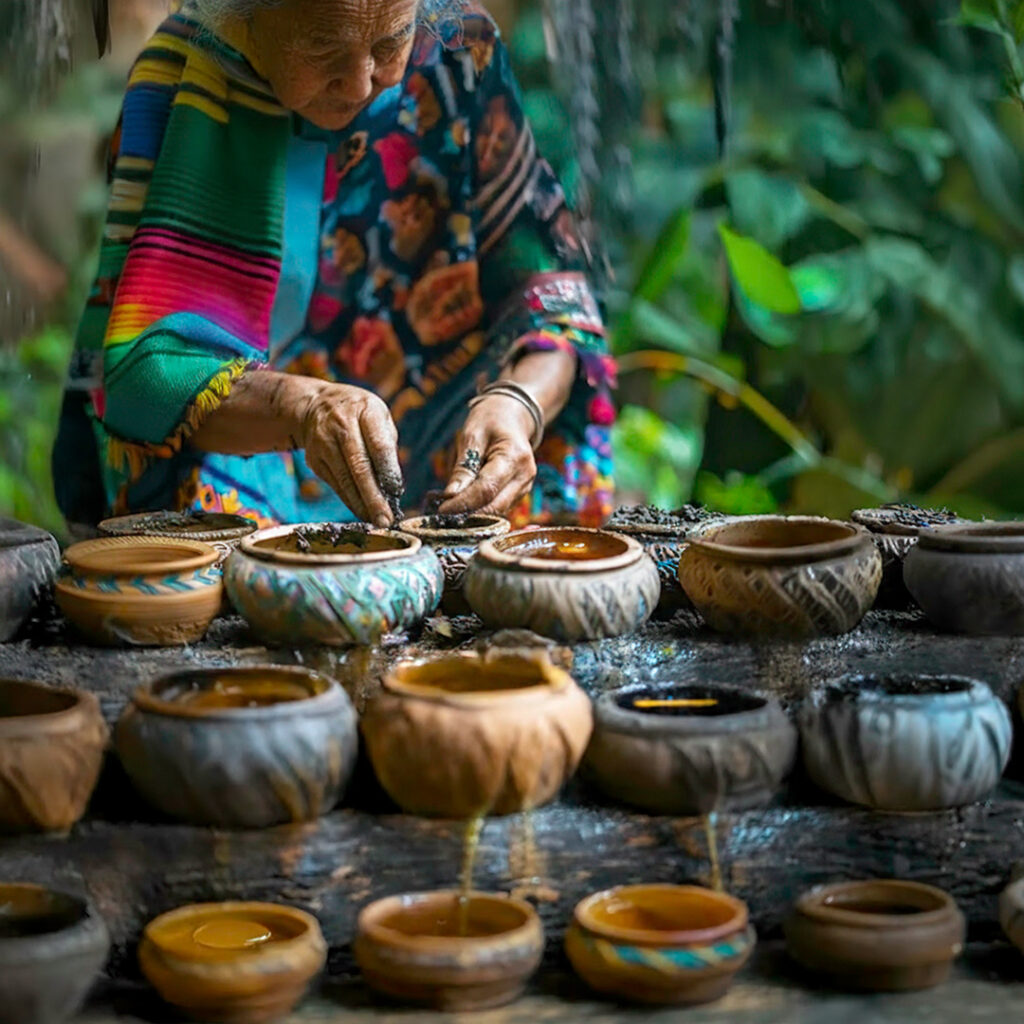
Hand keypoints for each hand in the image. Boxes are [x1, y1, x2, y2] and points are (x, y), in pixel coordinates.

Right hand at [295, 381, 403, 525]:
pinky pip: (335, 484)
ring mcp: (323, 443)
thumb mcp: (378, 416)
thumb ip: (387, 445)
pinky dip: (350, 501)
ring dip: (361, 505)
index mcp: (365, 410)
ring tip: (376, 521)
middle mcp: (341, 425)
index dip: (388, 470)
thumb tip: (392, 485)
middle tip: (386, 519)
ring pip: (344, 480)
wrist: (315, 405)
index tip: (397, 492)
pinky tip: (362, 512)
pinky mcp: (314, 459)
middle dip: (373, 497)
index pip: (378, 445)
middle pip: (359, 466)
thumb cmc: (359, 414)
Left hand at [438, 394, 536, 514]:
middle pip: (494, 506)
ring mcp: (524, 487)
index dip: (463, 503)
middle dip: (467, 513)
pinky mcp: (518, 494)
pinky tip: (462, 504)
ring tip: (449, 507)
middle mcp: (525, 476)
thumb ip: (464, 466)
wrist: (512, 417)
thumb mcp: (472, 436)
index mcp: (515, 457)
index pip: (487, 489)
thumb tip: (451, 496)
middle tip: (440, 513)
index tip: (441, 509)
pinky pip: (498, 507)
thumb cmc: (490, 421)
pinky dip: (480, 509)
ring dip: (473, 514)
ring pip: (497, 511)